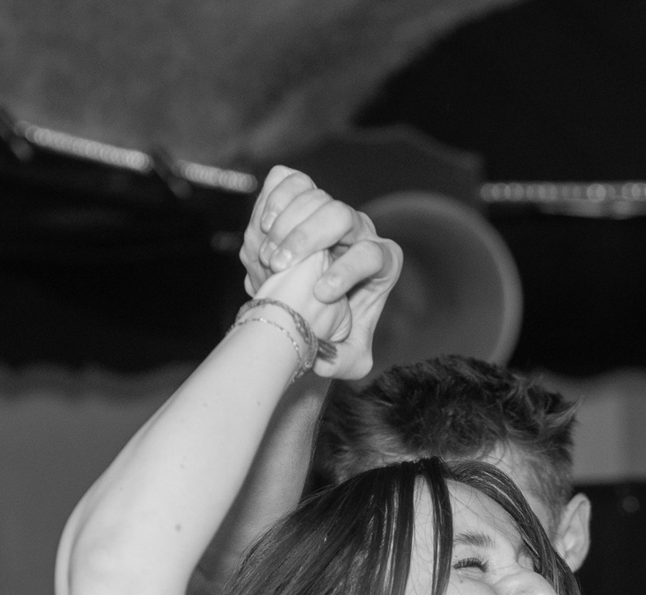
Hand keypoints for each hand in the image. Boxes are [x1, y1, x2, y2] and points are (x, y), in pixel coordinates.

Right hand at [244, 170, 402, 381]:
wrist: (305, 306)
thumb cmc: (335, 332)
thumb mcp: (347, 357)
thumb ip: (342, 362)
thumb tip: (324, 362)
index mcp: (381, 263)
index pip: (371, 256)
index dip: (347, 271)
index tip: (320, 293)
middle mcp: (360, 230)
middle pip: (342, 215)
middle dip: (309, 238)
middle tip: (280, 265)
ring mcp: (330, 209)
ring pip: (315, 196)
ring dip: (286, 223)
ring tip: (267, 254)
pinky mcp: (303, 197)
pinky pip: (293, 181)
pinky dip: (276, 197)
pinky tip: (264, 224)